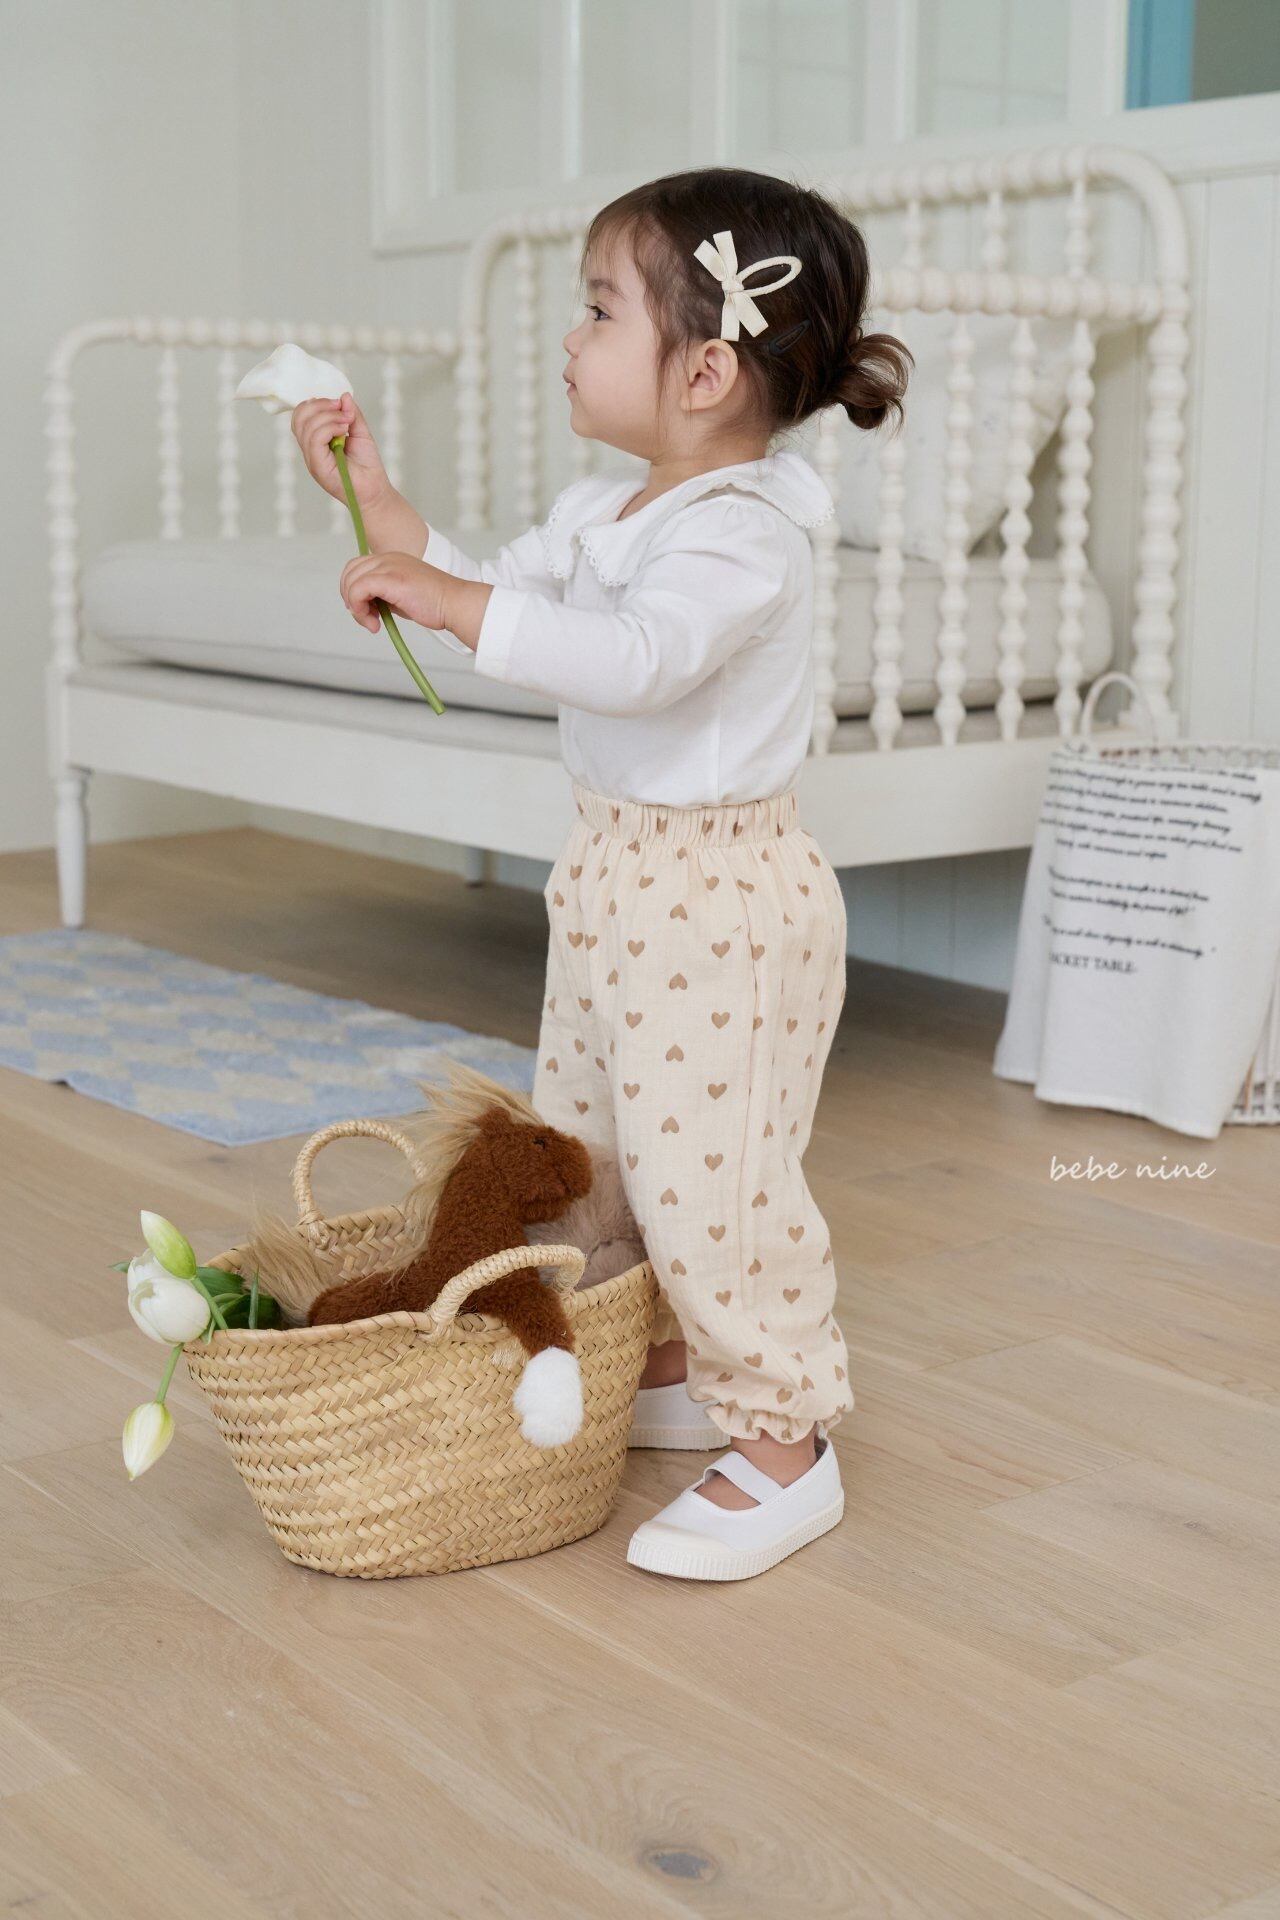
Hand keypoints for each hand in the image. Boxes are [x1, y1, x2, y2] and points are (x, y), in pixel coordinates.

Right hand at [292, 393, 389, 510]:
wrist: (375, 491)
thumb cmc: (368, 466)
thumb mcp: (361, 432)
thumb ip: (351, 414)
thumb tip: (344, 395)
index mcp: (316, 441)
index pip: (302, 415)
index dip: (317, 403)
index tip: (339, 403)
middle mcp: (310, 450)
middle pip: (299, 417)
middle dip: (321, 405)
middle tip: (342, 409)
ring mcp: (312, 459)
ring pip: (307, 426)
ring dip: (329, 416)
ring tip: (348, 422)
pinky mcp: (318, 467)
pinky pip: (315, 439)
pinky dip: (330, 427)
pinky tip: (345, 430)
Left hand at [340, 551, 450, 633]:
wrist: (454, 603)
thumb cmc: (433, 603)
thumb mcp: (401, 595)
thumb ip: (382, 595)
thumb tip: (363, 605)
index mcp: (390, 558)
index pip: (356, 567)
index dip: (353, 590)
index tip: (365, 610)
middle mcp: (387, 558)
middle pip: (350, 573)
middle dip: (351, 599)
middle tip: (367, 619)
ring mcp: (388, 566)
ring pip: (351, 582)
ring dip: (355, 607)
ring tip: (372, 623)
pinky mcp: (389, 579)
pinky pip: (358, 591)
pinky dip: (359, 609)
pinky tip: (374, 623)